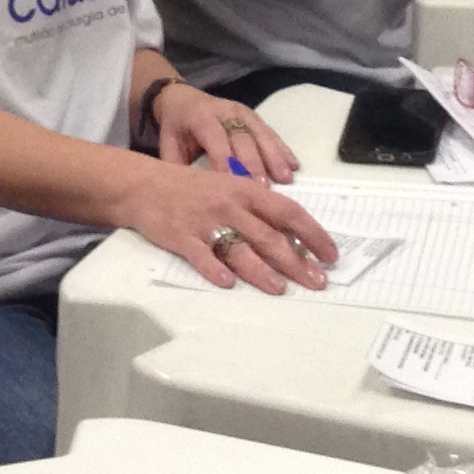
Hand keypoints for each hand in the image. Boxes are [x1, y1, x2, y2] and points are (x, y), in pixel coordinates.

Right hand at [122, 156, 334, 294]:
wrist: (143, 185)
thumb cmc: (191, 189)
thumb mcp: (227, 186)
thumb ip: (257, 208)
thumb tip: (293, 233)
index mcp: (244, 190)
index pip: (288, 212)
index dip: (312, 234)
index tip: (330, 255)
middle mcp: (229, 205)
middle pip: (269, 236)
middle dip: (296, 261)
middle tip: (317, 282)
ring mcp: (204, 222)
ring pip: (238, 248)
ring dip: (260, 270)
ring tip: (279, 289)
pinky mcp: (181, 237)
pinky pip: (200, 256)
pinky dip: (213, 269)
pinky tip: (227, 283)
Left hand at [150, 79, 300, 180]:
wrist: (182, 99)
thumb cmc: (177, 128)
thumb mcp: (169, 144)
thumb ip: (176, 166)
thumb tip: (189, 196)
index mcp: (201, 117)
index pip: (216, 140)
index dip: (227, 161)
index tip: (237, 185)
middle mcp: (224, 111)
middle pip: (242, 138)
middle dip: (254, 164)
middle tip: (264, 189)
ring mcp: (242, 112)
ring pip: (261, 134)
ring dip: (274, 157)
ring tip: (285, 179)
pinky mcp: (254, 115)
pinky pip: (270, 132)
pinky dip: (282, 149)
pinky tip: (294, 165)